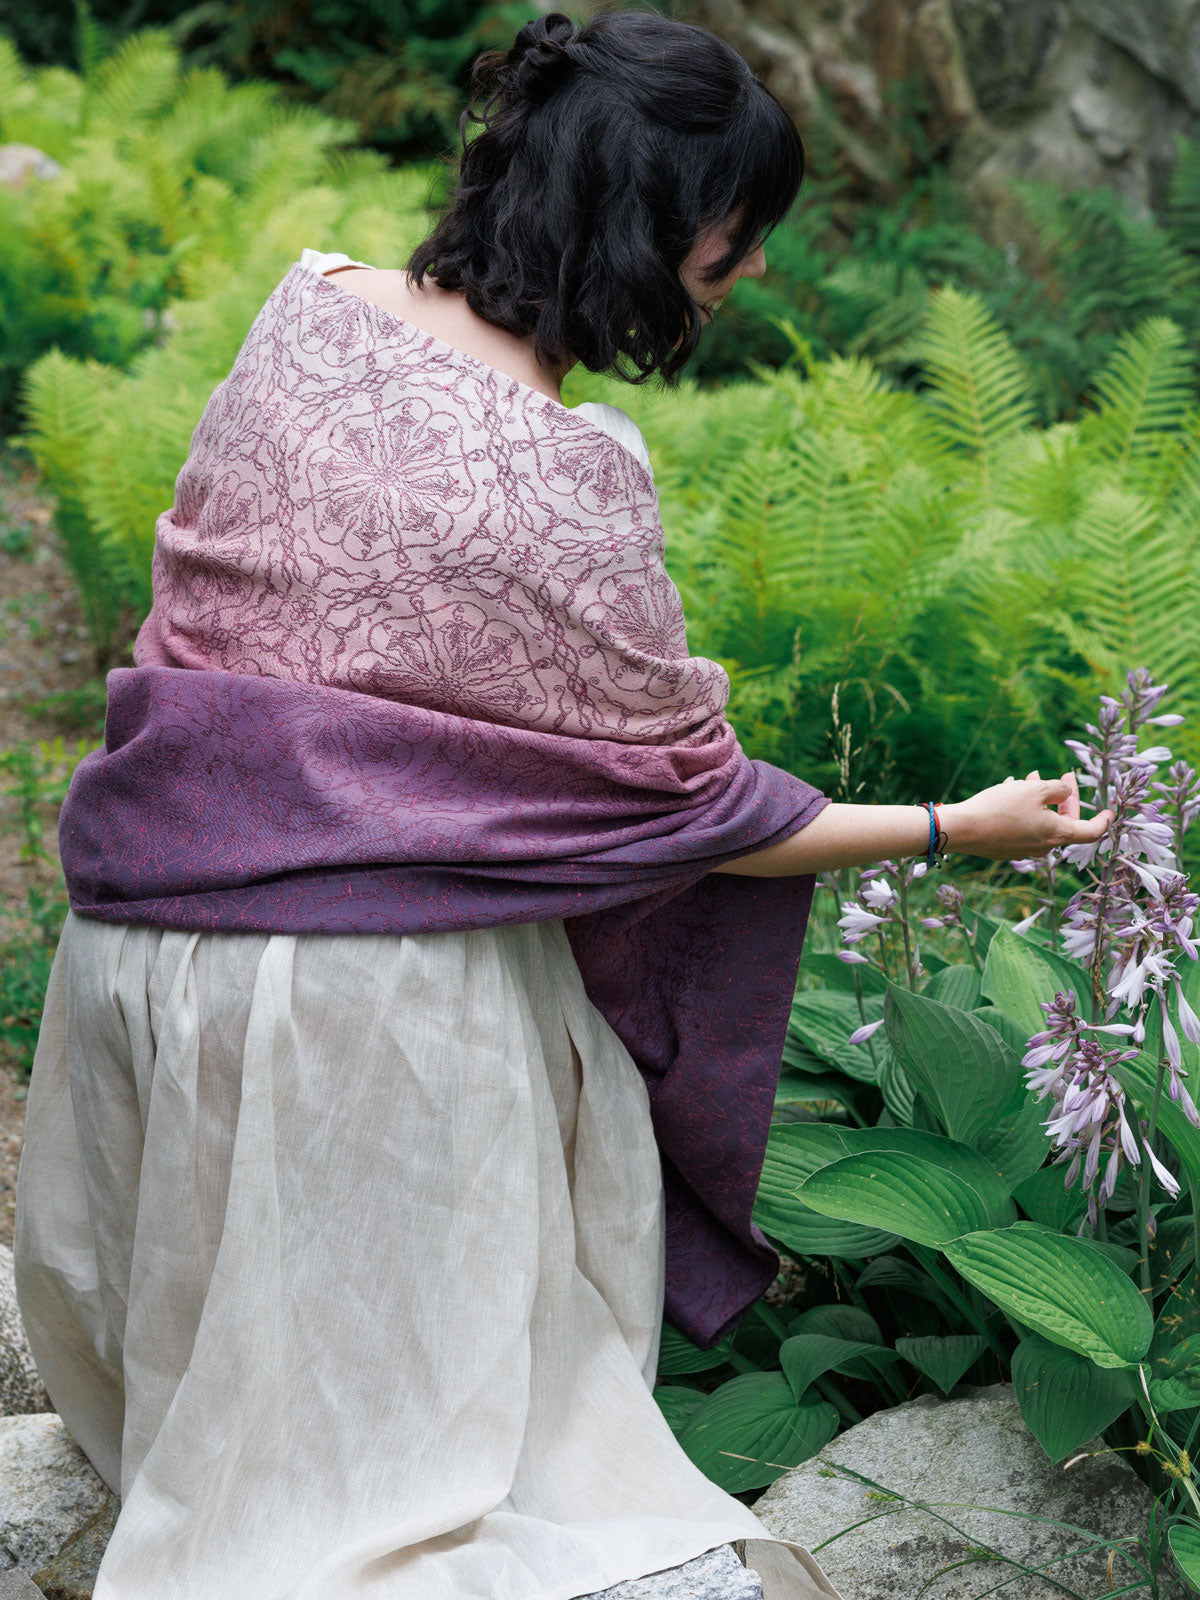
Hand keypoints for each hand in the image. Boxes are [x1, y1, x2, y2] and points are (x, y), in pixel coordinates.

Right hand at [940, 769, 1112, 860]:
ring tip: (1030, 778)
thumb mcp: (1036, 790)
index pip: (1091, 831)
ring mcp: (1024, 849)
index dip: (1103, 820)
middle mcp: (1044, 846)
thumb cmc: (1002, 808)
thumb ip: (1059, 789)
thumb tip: (1066, 792)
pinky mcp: (1006, 848)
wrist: (963, 829)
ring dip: (1041, 800)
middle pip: (1065, 822)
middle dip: (1065, 797)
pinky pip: (1023, 826)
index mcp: (1058, 833)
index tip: (1109, 811)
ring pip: (1042, 821)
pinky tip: (1011, 790)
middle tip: (1065, 776)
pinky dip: (1024, 809)